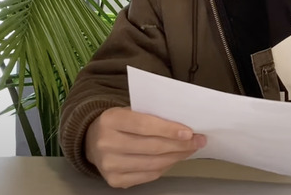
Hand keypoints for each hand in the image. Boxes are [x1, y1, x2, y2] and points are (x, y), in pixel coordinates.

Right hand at [85, 106, 206, 187]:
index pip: (144, 125)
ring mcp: (109, 165)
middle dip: (180, 145)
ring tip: (189, 149)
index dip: (168, 129)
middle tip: (198, 141)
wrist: (92, 140)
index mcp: (110, 120)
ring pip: (153, 163)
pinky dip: (165, 167)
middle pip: (152, 146)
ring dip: (176, 157)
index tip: (189, 132)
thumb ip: (151, 116)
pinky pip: (148, 176)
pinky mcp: (115, 180)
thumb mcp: (129, 111)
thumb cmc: (119, 123)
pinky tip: (174, 159)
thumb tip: (184, 126)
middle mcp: (106, 143)